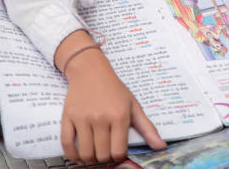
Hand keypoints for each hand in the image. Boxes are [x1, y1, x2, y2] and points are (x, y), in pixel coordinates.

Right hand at [56, 31, 165, 163]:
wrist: (90, 70)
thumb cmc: (114, 88)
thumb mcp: (133, 105)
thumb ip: (147, 128)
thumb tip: (161, 147)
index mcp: (119, 115)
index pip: (118, 152)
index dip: (118, 156)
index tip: (117, 150)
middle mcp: (101, 117)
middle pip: (102, 155)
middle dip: (105, 157)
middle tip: (106, 150)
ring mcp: (83, 118)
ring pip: (86, 153)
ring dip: (90, 158)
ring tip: (94, 151)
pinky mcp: (68, 116)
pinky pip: (67, 145)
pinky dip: (72, 155)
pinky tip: (79, 154)